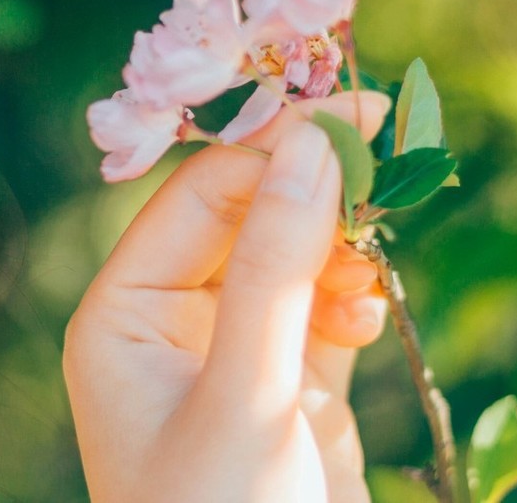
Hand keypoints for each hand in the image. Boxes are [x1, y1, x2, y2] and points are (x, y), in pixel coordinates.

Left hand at [64, 91, 390, 502]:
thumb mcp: (246, 396)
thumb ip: (275, 270)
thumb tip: (313, 146)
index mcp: (124, 317)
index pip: (198, 198)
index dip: (274, 152)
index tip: (358, 120)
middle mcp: (169, 323)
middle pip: (245, 215)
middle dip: (313, 189)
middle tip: (392, 150)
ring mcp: (230, 350)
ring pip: (288, 253)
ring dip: (338, 239)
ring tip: (378, 250)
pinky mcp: (287, 380)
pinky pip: (320, 303)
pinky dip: (350, 292)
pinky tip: (368, 310)